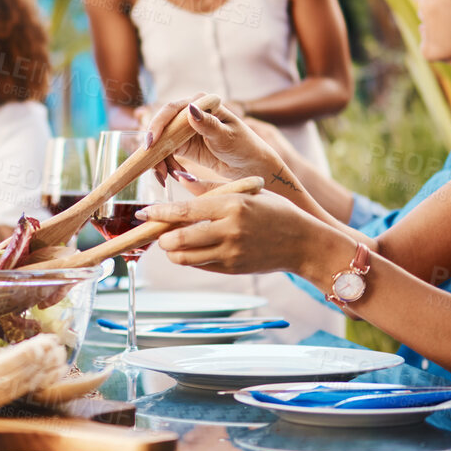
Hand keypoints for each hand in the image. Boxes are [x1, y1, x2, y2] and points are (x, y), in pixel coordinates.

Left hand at [141, 187, 320, 275]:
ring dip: (172, 251)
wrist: (304, 243)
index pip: (184, 211)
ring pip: (186, 257)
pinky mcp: (234, 269)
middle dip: (161, 237)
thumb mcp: (248, 193)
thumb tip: (180, 181)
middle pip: (179, 238)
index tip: (146, 212)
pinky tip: (190, 251)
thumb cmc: (276, 212)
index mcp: (232, 204)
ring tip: (170, 243)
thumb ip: (215, 191)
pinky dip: (189, 259)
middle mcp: (230, 229)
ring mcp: (232, 252)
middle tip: (157, 232)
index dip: (160, 213)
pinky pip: (201, 266)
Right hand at [143, 95, 284, 189]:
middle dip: (155, 148)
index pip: (172, 110)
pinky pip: (166, 153)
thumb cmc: (244, 146)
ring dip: (159, 160)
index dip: (158, 125)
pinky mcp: (182, 145)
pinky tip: (171, 175)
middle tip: (154, 167)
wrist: (250, 164)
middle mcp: (190, 113)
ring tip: (165, 177)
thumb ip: (208, 124)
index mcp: (202, 103)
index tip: (150, 143)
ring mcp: (184, 129)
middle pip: (161, 126)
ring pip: (161, 142)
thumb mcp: (226, 136)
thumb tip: (191, 108)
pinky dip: (165, 165)